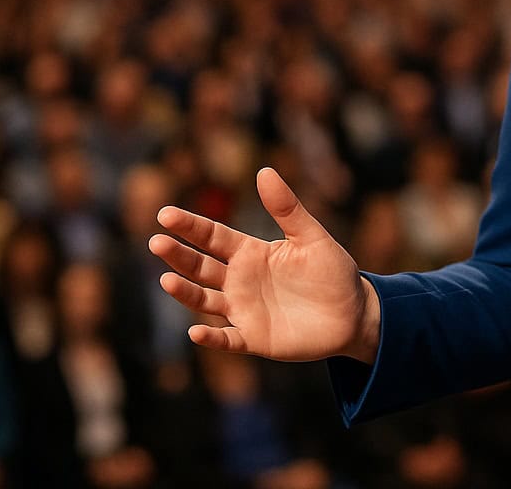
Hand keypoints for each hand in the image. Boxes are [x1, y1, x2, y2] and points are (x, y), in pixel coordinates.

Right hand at [150, 167, 380, 362]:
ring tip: (167, 280)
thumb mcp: (311, 237)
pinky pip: (227, 339)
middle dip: (178, 255)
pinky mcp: (254, 338)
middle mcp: (240, 280)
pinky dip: (211, 337)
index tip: (165, 215)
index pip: (213, 237)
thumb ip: (287, 208)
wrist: (353, 314)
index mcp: (251, 253)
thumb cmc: (332, 272)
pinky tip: (196, 331)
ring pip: (205, 300)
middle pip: (201, 266)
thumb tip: (264, 171)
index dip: (190, 226)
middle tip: (156, 241)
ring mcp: (244, 310)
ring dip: (186, 292)